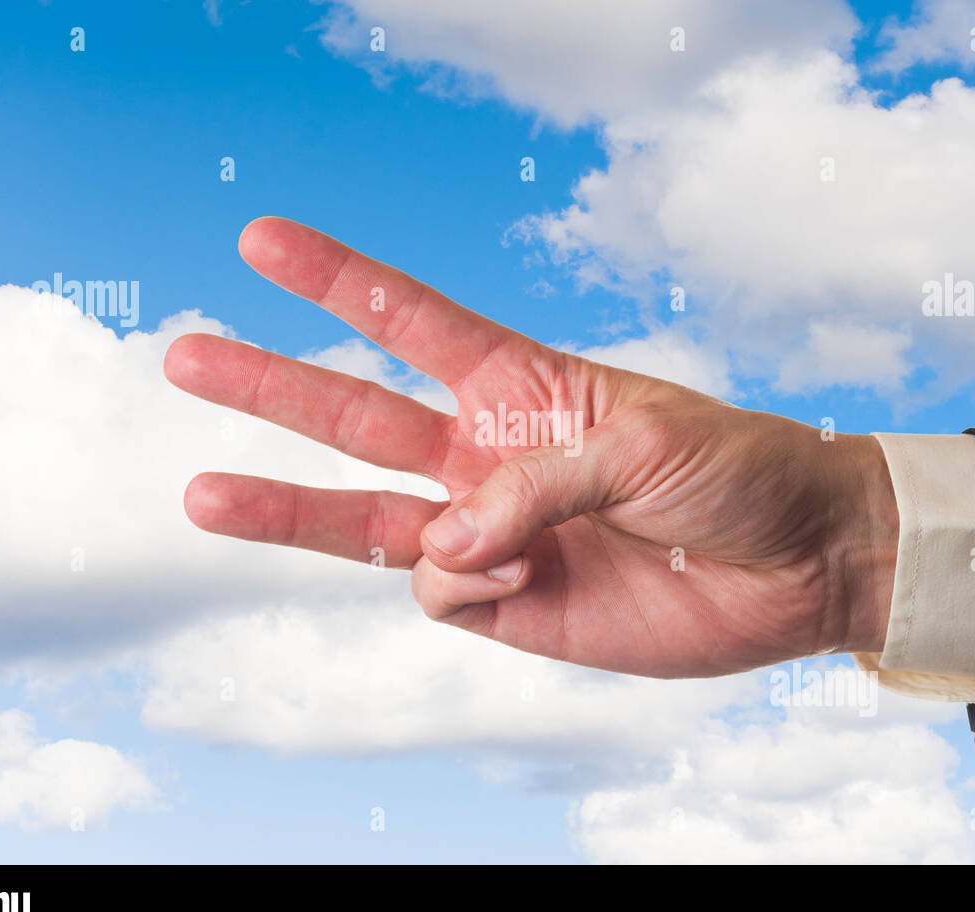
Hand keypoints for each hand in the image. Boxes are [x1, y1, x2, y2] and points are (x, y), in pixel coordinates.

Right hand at [164, 217, 897, 677]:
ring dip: (283, 507)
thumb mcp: (641, 442)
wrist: (794, 567)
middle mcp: (487, 456)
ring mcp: (490, 535)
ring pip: (363, 519)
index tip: (260, 241)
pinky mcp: (505, 606)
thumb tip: (445, 542)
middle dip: (268, 385)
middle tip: (180, 356)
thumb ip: (532, 484)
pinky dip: (462, 580)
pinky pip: (440, 591)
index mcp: (521, 386)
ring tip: (201, 496)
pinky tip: (521, 576)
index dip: (336, 281)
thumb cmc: (735, 471)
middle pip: (354, 415)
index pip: (410, 321)